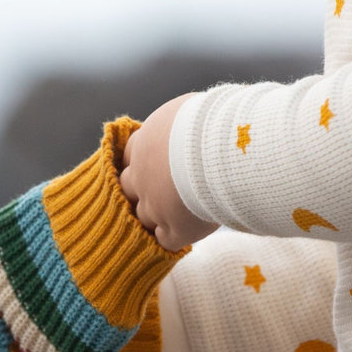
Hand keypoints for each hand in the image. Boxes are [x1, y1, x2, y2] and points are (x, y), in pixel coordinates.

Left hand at [119, 93, 218, 250]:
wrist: (224, 151)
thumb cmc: (216, 123)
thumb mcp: (192, 111)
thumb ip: (183, 124)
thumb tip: (198, 123)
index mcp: (144, 143)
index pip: (129, 156)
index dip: (141, 164)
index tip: (154, 166)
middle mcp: (141, 175)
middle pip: (127, 189)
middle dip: (141, 191)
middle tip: (162, 192)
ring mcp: (154, 205)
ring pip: (144, 217)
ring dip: (157, 217)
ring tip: (178, 215)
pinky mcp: (176, 228)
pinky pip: (166, 240)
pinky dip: (174, 238)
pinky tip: (188, 232)